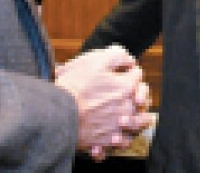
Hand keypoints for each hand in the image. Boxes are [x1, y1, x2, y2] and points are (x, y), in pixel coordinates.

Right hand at [55, 45, 154, 159]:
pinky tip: (116, 136)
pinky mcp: (106, 141)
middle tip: (137, 96)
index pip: (137, 75)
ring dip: (138, 121)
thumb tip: (129, 59)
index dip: (131, 70)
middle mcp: (127, 107)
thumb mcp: (95, 61)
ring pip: (137, 125)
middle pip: (143, 102)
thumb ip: (117, 56)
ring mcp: (118, 126)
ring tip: (134, 119)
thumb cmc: (74, 87)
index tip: (126, 71)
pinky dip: (120, 141)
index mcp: (126, 86)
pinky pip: (120, 143)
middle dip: (141, 96)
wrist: (57, 114)